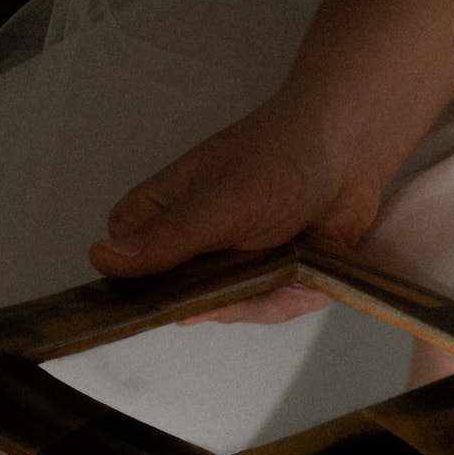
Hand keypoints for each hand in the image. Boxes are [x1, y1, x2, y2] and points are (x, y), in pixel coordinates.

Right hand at [88, 96, 385, 322]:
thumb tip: (101, 259)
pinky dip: (291, 299)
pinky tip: (308, 280)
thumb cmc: (284, 156)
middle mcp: (191, 243)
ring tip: (293, 269)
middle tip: (256, 273)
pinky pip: (269, 306)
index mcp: (160, 212)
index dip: (144, 285)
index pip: (127, 263)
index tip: (179, 291)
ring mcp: (231, 262)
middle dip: (221, 299)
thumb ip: (170, 236)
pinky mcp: (270, 276)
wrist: (352, 147)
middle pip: (184, 298)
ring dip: (264, 300)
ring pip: (231, 307)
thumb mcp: (224, 200)